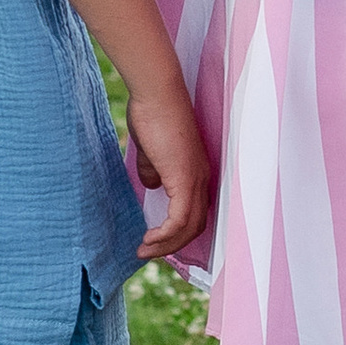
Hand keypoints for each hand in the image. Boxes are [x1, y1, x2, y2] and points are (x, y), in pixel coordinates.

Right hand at [126, 70, 211, 263]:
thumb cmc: (152, 112)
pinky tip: (148, 239)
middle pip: (196, 225)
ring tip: (144, 251)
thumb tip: (151, 186)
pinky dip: (165, 235)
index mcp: (195, 170)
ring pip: (189, 227)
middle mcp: (201, 177)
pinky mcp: (184, 178)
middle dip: (172, 245)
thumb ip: (152, 169)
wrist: (156, 92)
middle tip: (148, 252)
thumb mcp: (150, 148)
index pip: (195, 212)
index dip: (178, 231)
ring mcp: (195, 178)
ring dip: (166, 245)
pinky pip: (179, 219)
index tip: (156, 240)